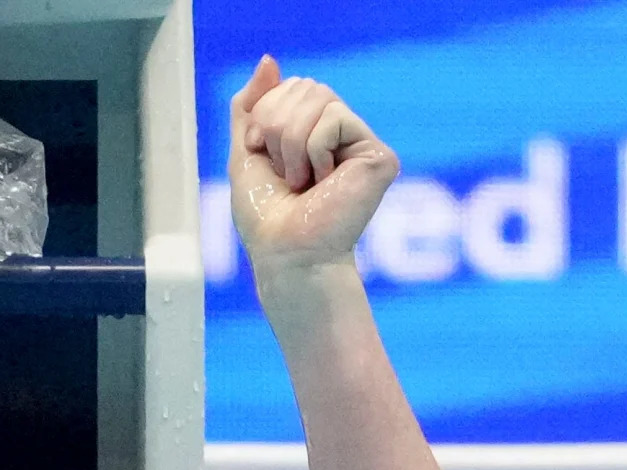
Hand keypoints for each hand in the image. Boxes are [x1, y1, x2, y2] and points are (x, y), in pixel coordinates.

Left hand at [229, 58, 398, 297]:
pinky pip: (335, 118)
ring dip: (293, 141)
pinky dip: (315, 149)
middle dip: (278, 126)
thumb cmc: (267, 216)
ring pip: (319, 98)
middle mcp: (344, 136)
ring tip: (302, 181)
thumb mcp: (247, 150)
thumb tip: (270, 59)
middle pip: (305, 86)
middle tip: (286, 173)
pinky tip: (325, 181)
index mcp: (315, 133)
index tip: (262, 154)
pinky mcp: (379, 156)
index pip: (290, 86)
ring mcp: (363, 145)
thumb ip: (253, 105)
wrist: (286, 252)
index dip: (266, 113)